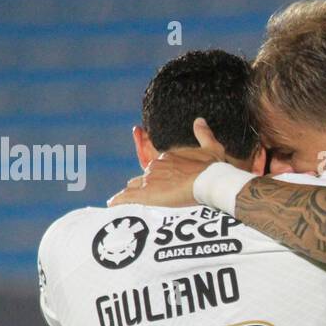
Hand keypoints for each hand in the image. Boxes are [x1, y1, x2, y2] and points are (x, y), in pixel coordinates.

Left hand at [109, 118, 227, 207]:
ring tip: (127, 203)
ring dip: (132, 193)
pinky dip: (119, 201)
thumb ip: (204, 134)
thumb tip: (199, 120)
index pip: (154, 162)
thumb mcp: (212, 149)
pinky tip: (113, 205)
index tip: (154, 173)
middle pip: (144, 176)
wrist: (208, 182)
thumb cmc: (211, 168)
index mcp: (167, 157)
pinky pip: (126, 197)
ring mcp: (149, 180)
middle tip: (146, 195)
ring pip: (134, 186)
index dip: (154, 169)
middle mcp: (155, 166)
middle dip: (144, 184)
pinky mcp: (146, 194)